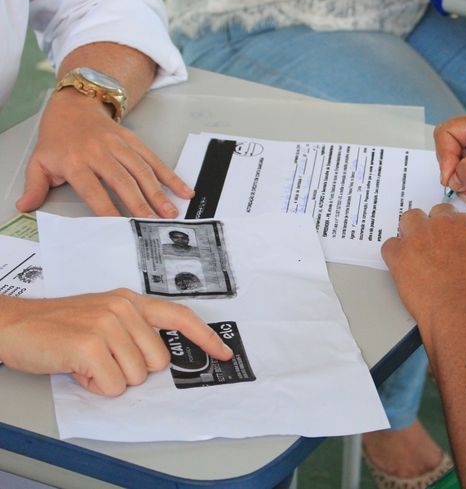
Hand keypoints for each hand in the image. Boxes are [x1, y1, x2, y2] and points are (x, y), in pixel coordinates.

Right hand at [0, 289, 231, 396]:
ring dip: (111, 379)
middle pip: (157, 361)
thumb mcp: (102, 316)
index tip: (223, 353)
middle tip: (103, 359)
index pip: (180, 317)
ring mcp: (107, 325)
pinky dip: (95, 387)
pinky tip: (78, 369)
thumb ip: (134, 329)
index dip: (205, 338)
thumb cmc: (58, 325)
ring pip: (135, 377)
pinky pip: (113, 386)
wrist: (15, 325)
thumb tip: (159, 359)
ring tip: (87, 362)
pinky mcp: (90, 346)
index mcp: (130, 301)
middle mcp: (123, 309)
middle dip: (132, 370)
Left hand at [16, 90, 193, 217]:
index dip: (106, 208)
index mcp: (75, 161)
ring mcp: (119, 145)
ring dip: (158, 192)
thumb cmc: (58, 138)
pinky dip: (170, 175)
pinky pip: (154, 159)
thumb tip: (24, 207)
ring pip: (142, 171)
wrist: (74, 105)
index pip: (92, 189)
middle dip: (140, 203)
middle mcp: (99, 152)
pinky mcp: (134, 141)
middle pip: (122, 181)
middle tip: (153, 223)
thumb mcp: (39, 161)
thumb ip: (34, 187)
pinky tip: (183, 189)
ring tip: (170, 212)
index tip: (120, 225)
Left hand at [381, 204, 465, 331]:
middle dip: (436, 226)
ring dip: (412, 231)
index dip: (460, 233)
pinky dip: (394, 254)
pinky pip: (390, 245)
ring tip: (416, 249)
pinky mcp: (401, 256)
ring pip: (410, 219)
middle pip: (437, 213)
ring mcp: (421, 238)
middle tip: (438, 246)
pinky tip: (401, 265)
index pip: (463, 218)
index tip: (458, 245)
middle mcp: (446, 225)